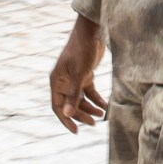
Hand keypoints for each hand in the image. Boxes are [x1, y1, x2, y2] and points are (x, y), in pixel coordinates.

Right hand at [50, 15, 105, 132]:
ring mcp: (74, 78)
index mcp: (56, 81)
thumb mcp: (79, 74)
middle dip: (81, 114)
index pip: (58, 106)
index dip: (66, 119)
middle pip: (70, 104)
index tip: (76, 131)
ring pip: (80, 99)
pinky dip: (97, 99)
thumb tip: (66, 114)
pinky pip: (89, 92)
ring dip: (90, 108)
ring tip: (101, 116)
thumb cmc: (82, 50)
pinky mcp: (85, 75)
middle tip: (93, 124)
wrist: (92, 32)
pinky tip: (105, 106)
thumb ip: (73, 95)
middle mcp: (63, 81)